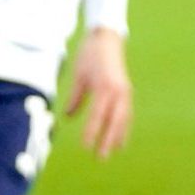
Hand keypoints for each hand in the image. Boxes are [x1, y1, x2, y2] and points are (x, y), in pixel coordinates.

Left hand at [65, 28, 131, 159]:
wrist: (107, 38)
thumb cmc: (89, 55)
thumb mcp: (78, 75)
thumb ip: (75, 98)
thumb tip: (68, 118)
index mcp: (104, 87)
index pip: (97, 115)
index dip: (92, 132)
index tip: (85, 146)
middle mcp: (118, 91)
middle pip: (114, 121)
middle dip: (108, 140)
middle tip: (100, 157)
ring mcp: (125, 91)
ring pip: (123, 119)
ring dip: (118, 136)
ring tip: (113, 151)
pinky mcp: (126, 91)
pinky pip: (126, 113)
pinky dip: (124, 126)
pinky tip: (119, 137)